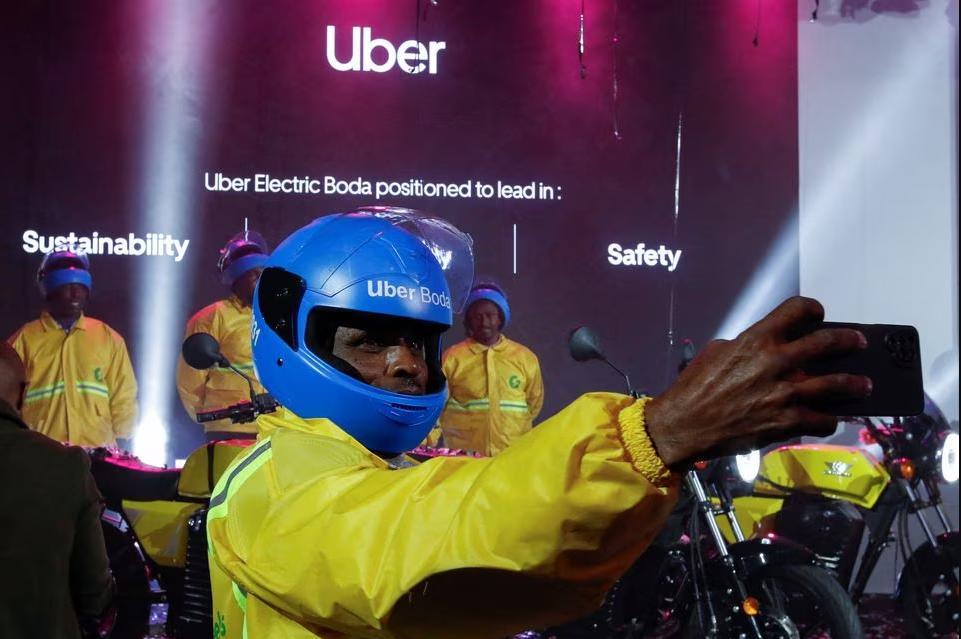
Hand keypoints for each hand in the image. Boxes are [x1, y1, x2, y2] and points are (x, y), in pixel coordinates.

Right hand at [645, 296, 871, 468]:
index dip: (812, 309)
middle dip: (849, 341)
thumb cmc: (694, 386)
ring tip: (863, 385)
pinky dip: (828, 419)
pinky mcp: (788, 422)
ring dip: (855, 384)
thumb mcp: (715, 352)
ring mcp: (787, 393)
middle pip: (829, 343)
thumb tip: (762, 348)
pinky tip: (828, 419)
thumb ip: (745, 346)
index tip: (818, 315)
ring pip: (838, 384)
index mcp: (757, 339)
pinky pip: (823, 420)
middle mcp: (777, 361)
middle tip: (857, 343)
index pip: (797, 310)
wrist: (686, 424)